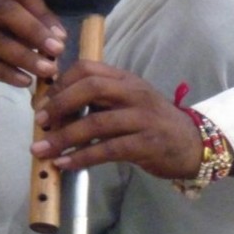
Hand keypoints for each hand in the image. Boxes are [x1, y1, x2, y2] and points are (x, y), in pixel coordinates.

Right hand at [0, 0, 67, 87]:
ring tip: (48, 71)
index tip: (61, 36)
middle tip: (58, 50)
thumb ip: (21, 30)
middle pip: (8, 12)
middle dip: (36, 31)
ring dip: (26, 56)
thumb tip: (57, 41)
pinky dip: (7, 73)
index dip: (44, 15)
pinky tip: (24, 82)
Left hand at [29, 61, 203, 178]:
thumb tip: (59, 109)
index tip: (44, 103)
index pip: (87, 68)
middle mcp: (134, 94)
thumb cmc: (155, 125)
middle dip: (59, 105)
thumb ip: (102, 100)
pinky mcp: (146, 145)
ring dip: (64, 137)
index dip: (60, 84)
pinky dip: (82, 158)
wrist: (193, 146)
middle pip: (89, 88)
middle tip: (40, 123)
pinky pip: (107, 150)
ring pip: (96, 123)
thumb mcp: (131, 103)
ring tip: (42, 150)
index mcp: (126, 79)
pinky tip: (65, 164)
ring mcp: (142, 119)